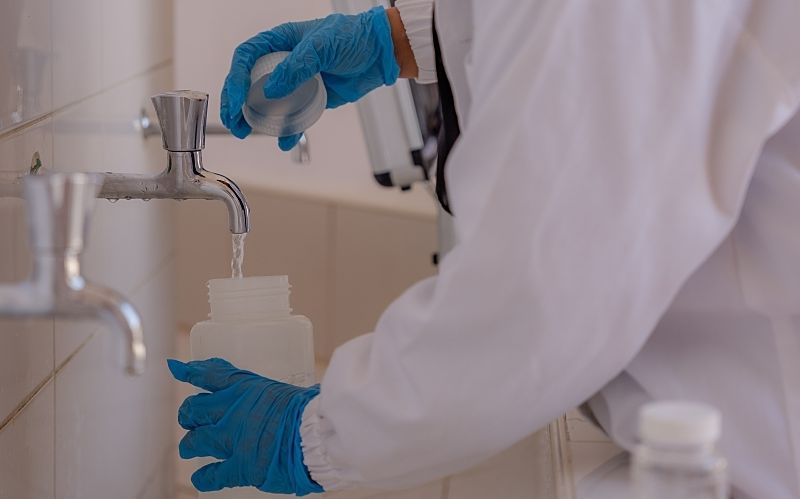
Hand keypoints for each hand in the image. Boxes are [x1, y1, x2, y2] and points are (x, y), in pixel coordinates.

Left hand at [167, 358, 322, 494]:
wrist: (319, 435)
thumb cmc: (310, 409)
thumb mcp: (284, 389)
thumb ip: (266, 395)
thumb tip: (271, 401)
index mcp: (245, 387)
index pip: (209, 374)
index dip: (190, 371)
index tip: (177, 368)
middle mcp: (232, 411)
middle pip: (194, 409)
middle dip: (189, 414)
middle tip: (190, 419)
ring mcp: (233, 439)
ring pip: (195, 441)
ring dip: (190, 444)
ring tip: (189, 447)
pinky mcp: (240, 466)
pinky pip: (212, 474)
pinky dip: (204, 477)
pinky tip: (201, 477)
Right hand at [221, 6, 399, 150]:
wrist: (380, 54)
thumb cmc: (353, 37)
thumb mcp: (323, 45)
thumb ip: (297, 65)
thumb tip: (272, 89)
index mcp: (280, 42)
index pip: (247, 57)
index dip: (236, 77)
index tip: (236, 98)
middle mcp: (283, 62)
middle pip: (249, 82)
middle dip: (236, 103)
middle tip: (233, 122)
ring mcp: (295, 83)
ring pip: (267, 103)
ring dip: (254, 119)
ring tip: (245, 132)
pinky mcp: (309, 100)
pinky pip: (293, 117)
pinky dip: (287, 131)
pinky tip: (283, 142)